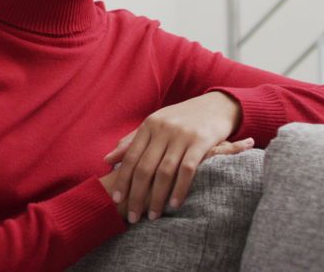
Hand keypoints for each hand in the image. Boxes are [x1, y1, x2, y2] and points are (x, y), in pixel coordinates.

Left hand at [102, 91, 251, 223]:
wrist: (216, 105)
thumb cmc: (182, 119)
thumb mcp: (155, 125)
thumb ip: (132, 142)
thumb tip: (107, 160)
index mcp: (149, 125)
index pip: (130, 156)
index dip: (122, 180)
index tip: (116, 200)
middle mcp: (163, 129)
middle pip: (145, 167)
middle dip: (136, 195)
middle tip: (133, 216)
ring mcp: (182, 135)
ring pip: (164, 172)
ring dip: (156, 197)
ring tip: (152, 215)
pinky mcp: (201, 141)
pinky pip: (187, 169)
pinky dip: (179, 189)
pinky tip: (174, 204)